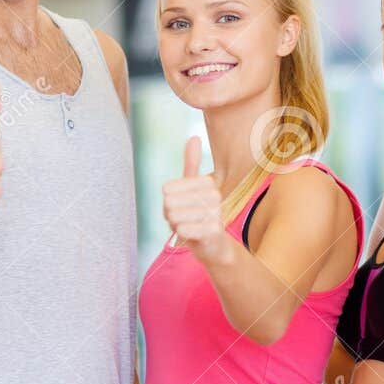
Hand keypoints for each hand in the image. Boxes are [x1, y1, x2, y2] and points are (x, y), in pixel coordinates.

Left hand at [162, 136, 230, 265]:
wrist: (214, 246)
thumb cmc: (199, 215)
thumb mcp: (192, 189)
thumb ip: (191, 165)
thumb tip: (194, 137)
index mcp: (207, 183)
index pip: (167, 190)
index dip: (168, 202)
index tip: (181, 207)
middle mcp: (214, 196)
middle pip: (169, 203)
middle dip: (170, 215)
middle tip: (184, 219)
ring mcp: (215, 213)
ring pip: (174, 216)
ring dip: (175, 225)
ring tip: (188, 226)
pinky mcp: (213, 231)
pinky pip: (182, 229)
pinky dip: (181, 234)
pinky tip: (191, 235)